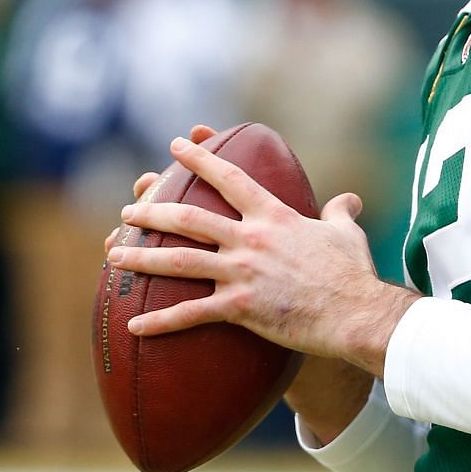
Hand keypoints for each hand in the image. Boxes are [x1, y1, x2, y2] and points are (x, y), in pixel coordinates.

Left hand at [105, 135, 418, 375]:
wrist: (356, 313)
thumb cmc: (354, 274)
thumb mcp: (348, 235)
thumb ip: (340, 213)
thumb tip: (349, 200)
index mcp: (274, 217)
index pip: (229, 179)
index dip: (200, 159)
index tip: (177, 145)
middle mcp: (251, 240)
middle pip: (189, 220)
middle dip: (152, 212)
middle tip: (128, 210)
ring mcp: (242, 273)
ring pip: (179, 262)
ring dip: (142, 258)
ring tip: (114, 255)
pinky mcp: (240, 307)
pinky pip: (191, 314)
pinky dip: (160, 322)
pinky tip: (133, 326)